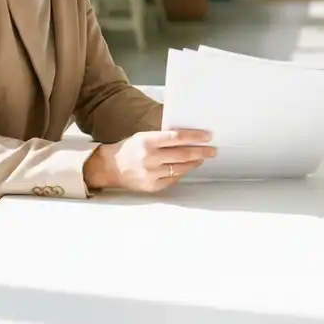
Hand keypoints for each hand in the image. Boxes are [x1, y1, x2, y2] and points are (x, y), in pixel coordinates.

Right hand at [84, 130, 215, 192]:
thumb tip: (189, 137)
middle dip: (201, 152)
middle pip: (183, 154)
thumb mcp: (144, 136)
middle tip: (212, 150)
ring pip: (180, 168)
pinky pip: (173, 179)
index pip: (177, 137)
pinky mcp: (152, 186)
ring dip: (194, 163)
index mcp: (147, 141)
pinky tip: (185, 168)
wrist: (111, 167)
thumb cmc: (131, 148)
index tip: (208, 136)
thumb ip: (164, 138)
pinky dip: (181, 173)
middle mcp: (150, 158)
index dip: (195, 137)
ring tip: (201, 158)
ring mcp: (151, 174)